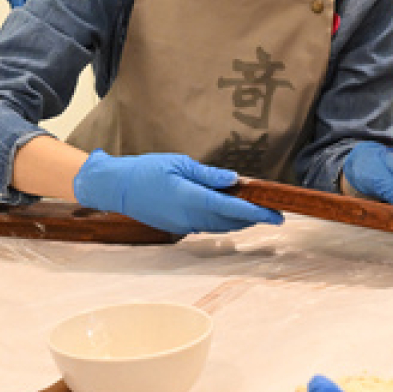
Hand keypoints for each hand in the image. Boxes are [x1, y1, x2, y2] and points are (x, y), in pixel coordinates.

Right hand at [72, 149, 282, 234]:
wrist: (116, 188)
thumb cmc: (145, 171)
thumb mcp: (179, 164)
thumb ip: (208, 175)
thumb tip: (235, 180)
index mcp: (191, 199)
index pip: (232, 208)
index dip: (256, 212)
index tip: (275, 214)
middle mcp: (190, 218)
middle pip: (230, 222)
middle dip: (253, 219)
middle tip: (273, 212)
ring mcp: (183, 225)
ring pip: (220, 227)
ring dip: (240, 222)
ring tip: (257, 213)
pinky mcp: (178, 227)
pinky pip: (208, 227)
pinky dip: (224, 222)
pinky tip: (231, 214)